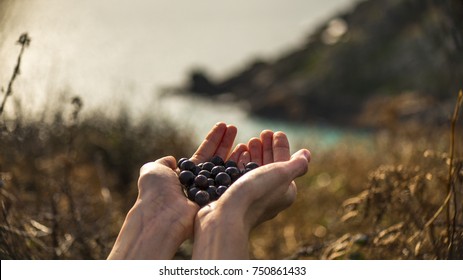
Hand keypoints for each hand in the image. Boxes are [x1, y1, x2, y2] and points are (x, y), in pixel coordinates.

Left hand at [108, 122, 237, 258]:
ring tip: (247, 140)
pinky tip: (247, 156)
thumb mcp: (153, 170)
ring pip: (227, 170)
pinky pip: (232, 182)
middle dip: (226, 143)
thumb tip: (172, 160)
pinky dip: (240, 169)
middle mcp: (200, 183)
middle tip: (235, 127)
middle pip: (216, 159)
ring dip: (236, 155)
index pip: (203, 154)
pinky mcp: (220, 201)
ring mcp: (212, 192)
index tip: (223, 125)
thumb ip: (163, 163)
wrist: (163, 215)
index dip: (213, 140)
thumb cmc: (157, 191)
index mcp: (186, 176)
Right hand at [192, 131, 310, 258]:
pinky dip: (239, 161)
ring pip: (253, 170)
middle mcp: (268, 196)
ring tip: (248, 141)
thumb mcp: (282, 175)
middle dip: (266, 149)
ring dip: (253, 154)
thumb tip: (306, 155)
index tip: (274, 132)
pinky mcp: (232, 196)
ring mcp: (249, 197)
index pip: (285, 164)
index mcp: (284, 192)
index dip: (281, 147)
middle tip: (262, 133)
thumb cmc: (256, 193)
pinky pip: (239, 175)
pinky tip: (237, 152)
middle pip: (269, 166)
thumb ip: (296, 165)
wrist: (225, 216)